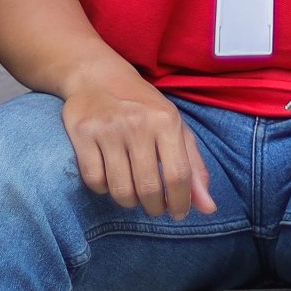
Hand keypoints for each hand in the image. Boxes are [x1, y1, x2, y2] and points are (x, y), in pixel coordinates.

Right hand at [61, 71, 216, 219]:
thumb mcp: (176, 129)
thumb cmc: (144, 107)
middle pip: (149, 188)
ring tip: (133, 194)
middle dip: (154, 207)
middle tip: (154, 206)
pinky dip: (103, 189)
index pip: (178, 176)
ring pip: (120, 190)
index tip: (178, 213)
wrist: (98, 76)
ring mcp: (108, 128)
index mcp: (166, 121)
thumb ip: (194, 168)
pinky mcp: (82, 133)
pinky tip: (110, 179)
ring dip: (129, 201)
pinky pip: (94, 181)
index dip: (180, 202)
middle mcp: (138, 124)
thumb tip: (208, 209)